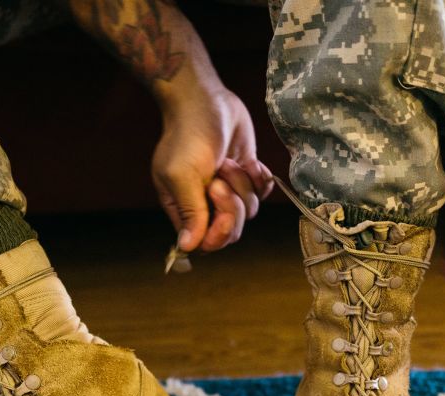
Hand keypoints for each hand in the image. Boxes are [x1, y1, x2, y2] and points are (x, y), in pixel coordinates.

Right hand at [152, 87, 273, 252]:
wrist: (205, 99)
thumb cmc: (188, 134)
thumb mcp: (182, 174)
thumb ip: (189, 211)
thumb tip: (186, 248)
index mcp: (183, 208)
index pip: (205, 242)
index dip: (218, 233)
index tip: (221, 211)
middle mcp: (205, 204)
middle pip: (232, 231)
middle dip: (232, 206)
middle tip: (221, 179)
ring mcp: (228, 190)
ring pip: (249, 210)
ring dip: (243, 185)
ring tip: (227, 162)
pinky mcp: (245, 175)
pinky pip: (262, 193)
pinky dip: (259, 178)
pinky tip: (247, 161)